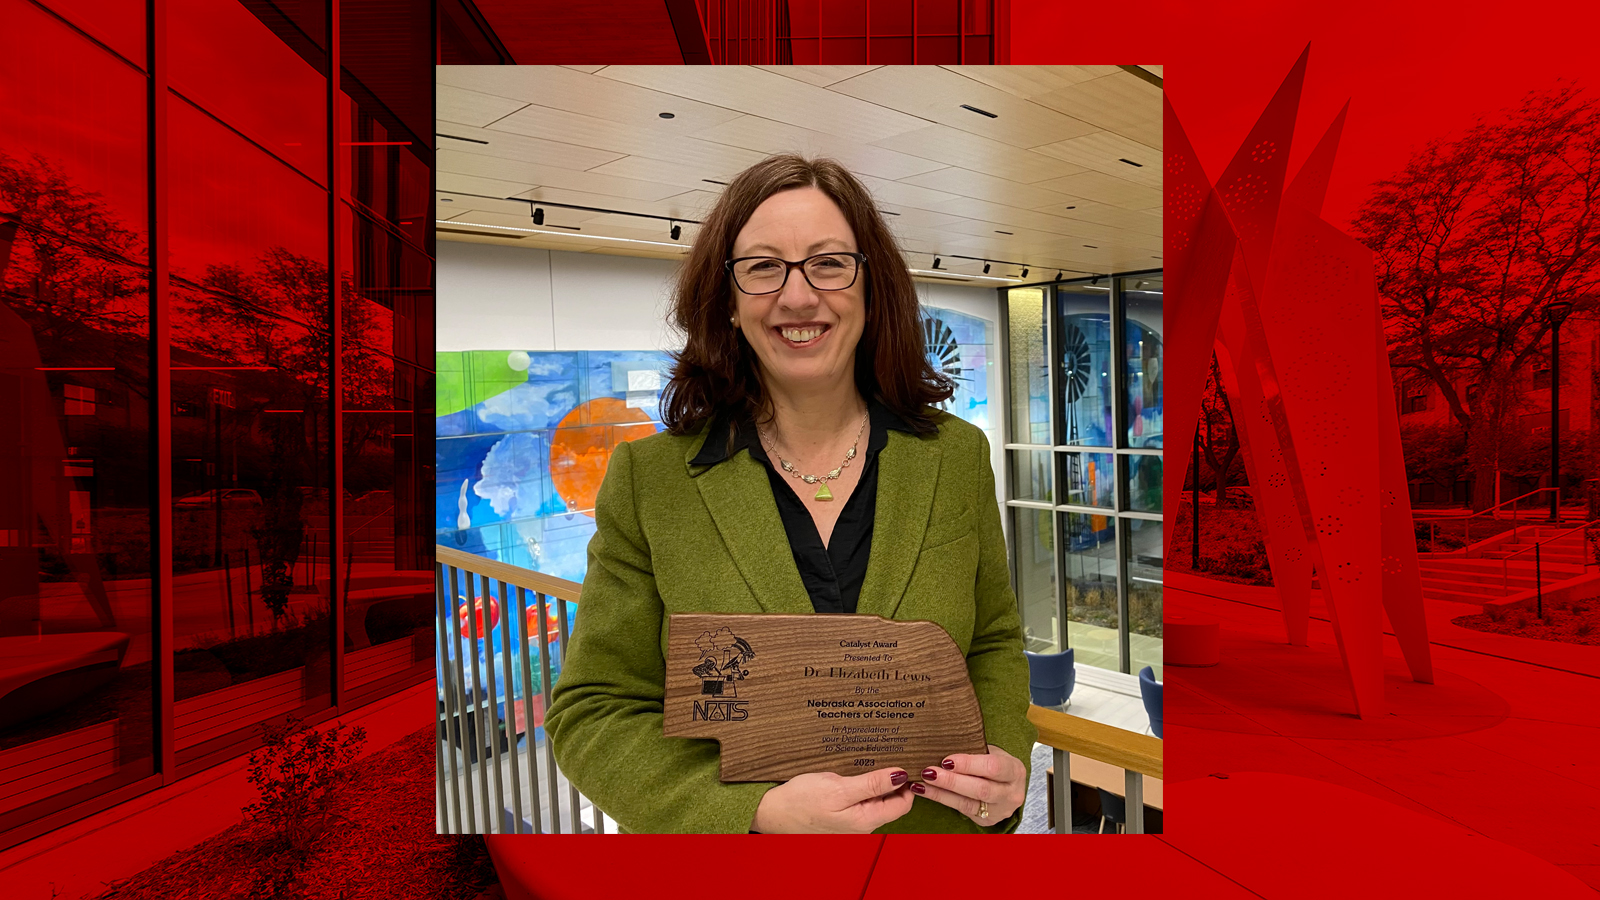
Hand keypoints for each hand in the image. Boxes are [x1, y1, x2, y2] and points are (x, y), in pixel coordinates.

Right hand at [751, 768, 913, 832]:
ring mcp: (850, 821)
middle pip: (890, 802)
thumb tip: (901, 776)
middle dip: (892, 780)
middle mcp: (862, 824)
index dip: (907, 782)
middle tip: (891, 753)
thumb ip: (871, 784)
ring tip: (872, 758)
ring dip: (876, 781)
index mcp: (865, 820)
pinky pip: (859, 799)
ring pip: (874, 799)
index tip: (906, 760)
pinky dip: (861, 785)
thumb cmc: (800, 801)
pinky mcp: (840, 814)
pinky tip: (854, 771)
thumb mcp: (838, 788)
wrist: (770, 813)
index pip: (902, 804)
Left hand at [909, 745, 1026, 826]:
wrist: (1007, 785)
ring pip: (967, 803)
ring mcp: (1000, 810)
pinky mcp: (986, 820)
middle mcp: (1011, 794)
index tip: (946, 760)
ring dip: (941, 792)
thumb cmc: (995, 763)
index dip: (969, 764)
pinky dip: (941, 799)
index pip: (993, 767)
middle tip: (928, 772)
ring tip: (920, 783)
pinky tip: (924, 791)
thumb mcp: (992, 752)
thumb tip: (941, 744)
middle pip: (980, 789)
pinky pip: (960, 810)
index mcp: (1015, 771)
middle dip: (951, 781)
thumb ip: (974, 751)